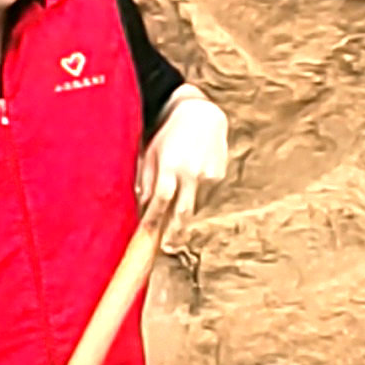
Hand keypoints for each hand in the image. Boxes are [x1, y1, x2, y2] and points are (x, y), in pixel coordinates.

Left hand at [137, 92, 229, 233]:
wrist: (201, 116)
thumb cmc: (168, 135)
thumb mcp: (151, 153)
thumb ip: (145, 179)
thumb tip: (143, 205)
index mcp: (171, 165)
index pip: (161, 199)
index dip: (154, 219)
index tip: (146, 233)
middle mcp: (192, 172)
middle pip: (183, 210)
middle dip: (174, 232)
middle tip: (166, 247)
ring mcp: (210, 175)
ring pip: (195, 206)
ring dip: (183, 216)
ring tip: (173, 221)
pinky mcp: (220, 176)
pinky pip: (205, 197)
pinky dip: (195, 202)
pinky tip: (188, 194)